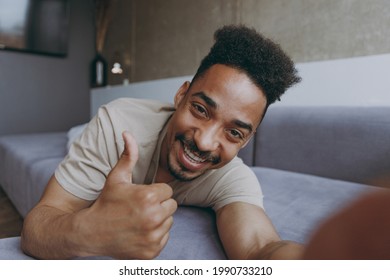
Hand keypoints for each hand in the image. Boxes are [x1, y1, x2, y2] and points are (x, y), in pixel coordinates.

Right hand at [78, 131, 176, 258]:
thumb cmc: (106, 202)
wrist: (90, 232)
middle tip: (140, 208)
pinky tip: (138, 232)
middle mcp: (153, 217)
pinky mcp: (152, 252)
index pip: (168, 191)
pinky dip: (154, 236)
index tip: (140, 196)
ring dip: (158, 221)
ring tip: (138, 220)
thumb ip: (128, 155)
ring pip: (169, 222)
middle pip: (171, 206)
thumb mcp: (116, 177)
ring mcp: (153, 237)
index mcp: (149, 197)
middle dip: (158, 205)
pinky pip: (164, 238)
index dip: (154, 192)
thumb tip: (128, 133)